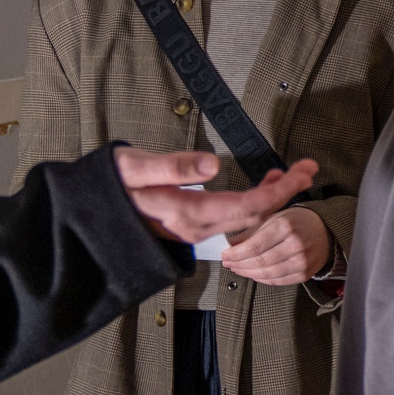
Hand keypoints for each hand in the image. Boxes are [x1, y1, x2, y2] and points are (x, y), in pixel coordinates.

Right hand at [115, 148, 317, 246]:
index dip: (282, 191)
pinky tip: (259, 188)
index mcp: (188, 214)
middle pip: (255, 216)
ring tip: (289, 173)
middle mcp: (196, 228)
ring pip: (245, 220)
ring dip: (271, 198)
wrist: (85, 213)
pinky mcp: (190, 226)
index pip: (250, 207)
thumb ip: (172, 166)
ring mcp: (193, 231)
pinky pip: (232, 220)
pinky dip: (253, 203)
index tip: (303, 171)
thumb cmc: (106, 186)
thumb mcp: (133, 168)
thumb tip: (213, 164)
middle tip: (308, 168)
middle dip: (286, 193)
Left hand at [226, 206, 330, 286]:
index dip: (236, 254)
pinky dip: (263, 279)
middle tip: (229, 264)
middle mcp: (296, 244)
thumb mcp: (273, 219)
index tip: (225, 255)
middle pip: (260, 262)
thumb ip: (250, 232)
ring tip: (238, 269)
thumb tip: (230, 245)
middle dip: (240, 265)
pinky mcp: (305, 273)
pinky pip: (278, 281)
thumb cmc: (296, 222)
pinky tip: (254, 274)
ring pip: (268, 274)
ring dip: (249, 274)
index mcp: (285, 226)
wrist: (324, 231)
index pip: (254, 246)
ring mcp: (302, 261)